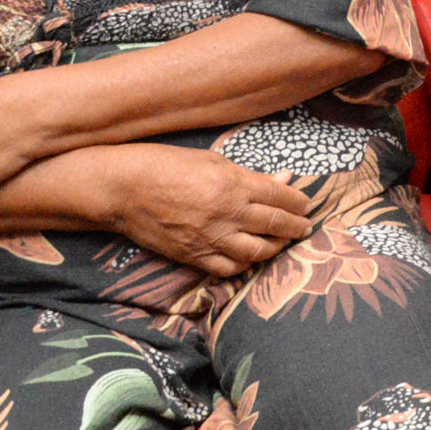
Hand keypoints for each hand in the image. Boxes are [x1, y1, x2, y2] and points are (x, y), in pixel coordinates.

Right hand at [110, 145, 314, 276]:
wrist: (124, 189)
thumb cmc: (168, 165)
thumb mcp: (214, 161)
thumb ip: (251, 175)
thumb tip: (283, 178)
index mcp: (235, 185)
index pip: (282, 197)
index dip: (299, 202)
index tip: (307, 205)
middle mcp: (228, 214)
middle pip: (276, 225)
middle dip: (297, 227)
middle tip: (305, 227)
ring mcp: (211, 238)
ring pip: (258, 251)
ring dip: (275, 247)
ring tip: (281, 242)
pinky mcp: (193, 256)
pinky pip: (229, 268)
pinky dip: (244, 264)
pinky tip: (250, 257)